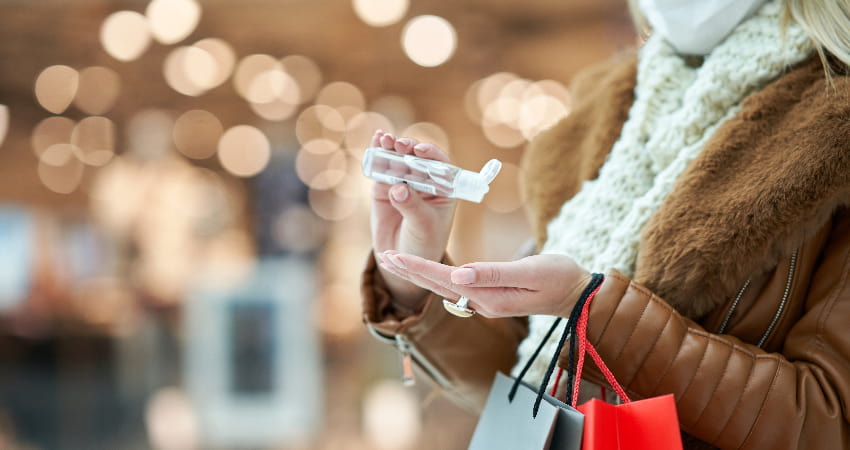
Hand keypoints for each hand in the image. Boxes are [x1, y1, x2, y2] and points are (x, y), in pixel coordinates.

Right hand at [369, 130, 456, 307]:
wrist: (402, 259)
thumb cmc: (423, 244)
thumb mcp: (423, 227)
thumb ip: (412, 207)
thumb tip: (398, 188)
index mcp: (444, 190)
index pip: (441, 167)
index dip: (431, 155)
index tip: (420, 151)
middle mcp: (425, 182)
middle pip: (418, 159)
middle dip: (409, 148)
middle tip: (399, 144)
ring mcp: (404, 183)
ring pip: (399, 160)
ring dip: (392, 147)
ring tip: (384, 138)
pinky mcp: (384, 188)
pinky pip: (381, 169)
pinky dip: (378, 155)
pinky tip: (375, 142)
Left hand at [376, 251, 592, 317]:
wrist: (580, 295)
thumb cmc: (559, 278)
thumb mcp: (528, 271)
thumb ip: (493, 273)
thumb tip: (459, 273)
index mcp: (489, 297)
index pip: (445, 279)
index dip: (418, 267)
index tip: (394, 255)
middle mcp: (483, 302)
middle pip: (439, 285)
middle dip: (411, 270)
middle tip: (384, 255)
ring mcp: (487, 301)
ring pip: (446, 286)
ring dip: (421, 273)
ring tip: (398, 260)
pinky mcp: (492, 296)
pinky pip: (458, 285)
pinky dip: (438, 275)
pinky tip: (430, 270)